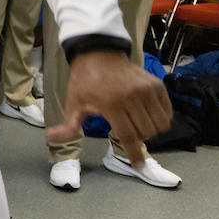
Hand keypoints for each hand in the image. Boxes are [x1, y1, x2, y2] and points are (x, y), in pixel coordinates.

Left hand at [46, 49, 172, 165]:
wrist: (98, 53)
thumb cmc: (84, 81)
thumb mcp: (73, 102)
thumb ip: (68, 125)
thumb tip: (51, 139)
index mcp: (111, 104)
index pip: (128, 135)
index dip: (133, 153)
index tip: (138, 165)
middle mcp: (133, 97)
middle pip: (145, 132)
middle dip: (138, 139)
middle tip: (128, 132)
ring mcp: (147, 90)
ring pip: (160, 124)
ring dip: (151, 131)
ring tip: (138, 125)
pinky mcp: (157, 85)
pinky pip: (167, 112)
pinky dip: (161, 119)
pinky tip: (148, 117)